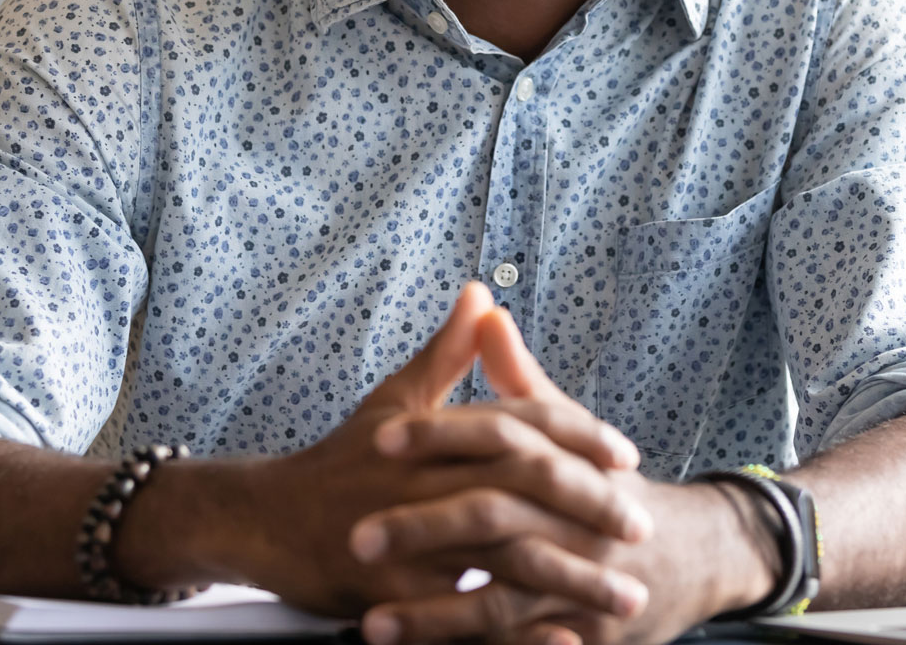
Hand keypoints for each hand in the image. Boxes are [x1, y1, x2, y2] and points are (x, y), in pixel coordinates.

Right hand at [236, 284, 645, 617]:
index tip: (627, 456)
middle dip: (591, 509)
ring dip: (573, 579)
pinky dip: (518, 633)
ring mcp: (410, 542)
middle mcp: (427, 482)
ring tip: (627, 595)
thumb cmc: (337, 460)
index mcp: (436, 434)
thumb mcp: (393, 399)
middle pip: (526, 490)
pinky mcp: (394, 597)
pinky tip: (564, 638)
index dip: (578, 437)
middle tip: (642, 527)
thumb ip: (446, 352)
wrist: (264, 520)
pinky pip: (465, 619)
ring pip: (506, 559)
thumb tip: (481, 295)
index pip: (522, 424)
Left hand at [352, 310, 773, 644]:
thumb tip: (485, 309)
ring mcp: (576, 575)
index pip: (502, 434)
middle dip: (423, 527)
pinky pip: (516, 641)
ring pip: (500, 591)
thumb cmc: (609, 485)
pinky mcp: (577, 625)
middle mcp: (571, 513)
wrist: (691, 554)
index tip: (382, 438)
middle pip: (494, 513)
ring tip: (371, 618)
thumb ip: (520, 377)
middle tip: (358, 535)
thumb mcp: (569, 428)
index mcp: (563, 457)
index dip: (443, 435)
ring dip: (434, 610)